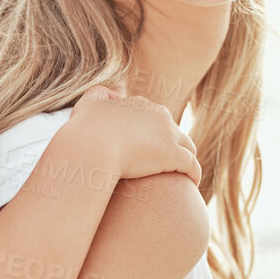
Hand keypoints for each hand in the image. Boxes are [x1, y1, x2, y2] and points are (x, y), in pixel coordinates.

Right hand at [66, 85, 200, 184]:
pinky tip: (191, 184)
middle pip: (174, 131)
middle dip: (173, 145)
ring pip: (188, 147)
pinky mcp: (173, 155)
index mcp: (142, 105)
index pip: (157, 118)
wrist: (90, 147)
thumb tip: (113, 95)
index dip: (155, 133)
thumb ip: (100, 94)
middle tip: (167, 164)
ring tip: (183, 176)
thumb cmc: (85, 129)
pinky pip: (192, 165)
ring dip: (187, 159)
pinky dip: (194, 174)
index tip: (150, 148)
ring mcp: (169, 135)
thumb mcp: (89, 103)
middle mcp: (160, 116)